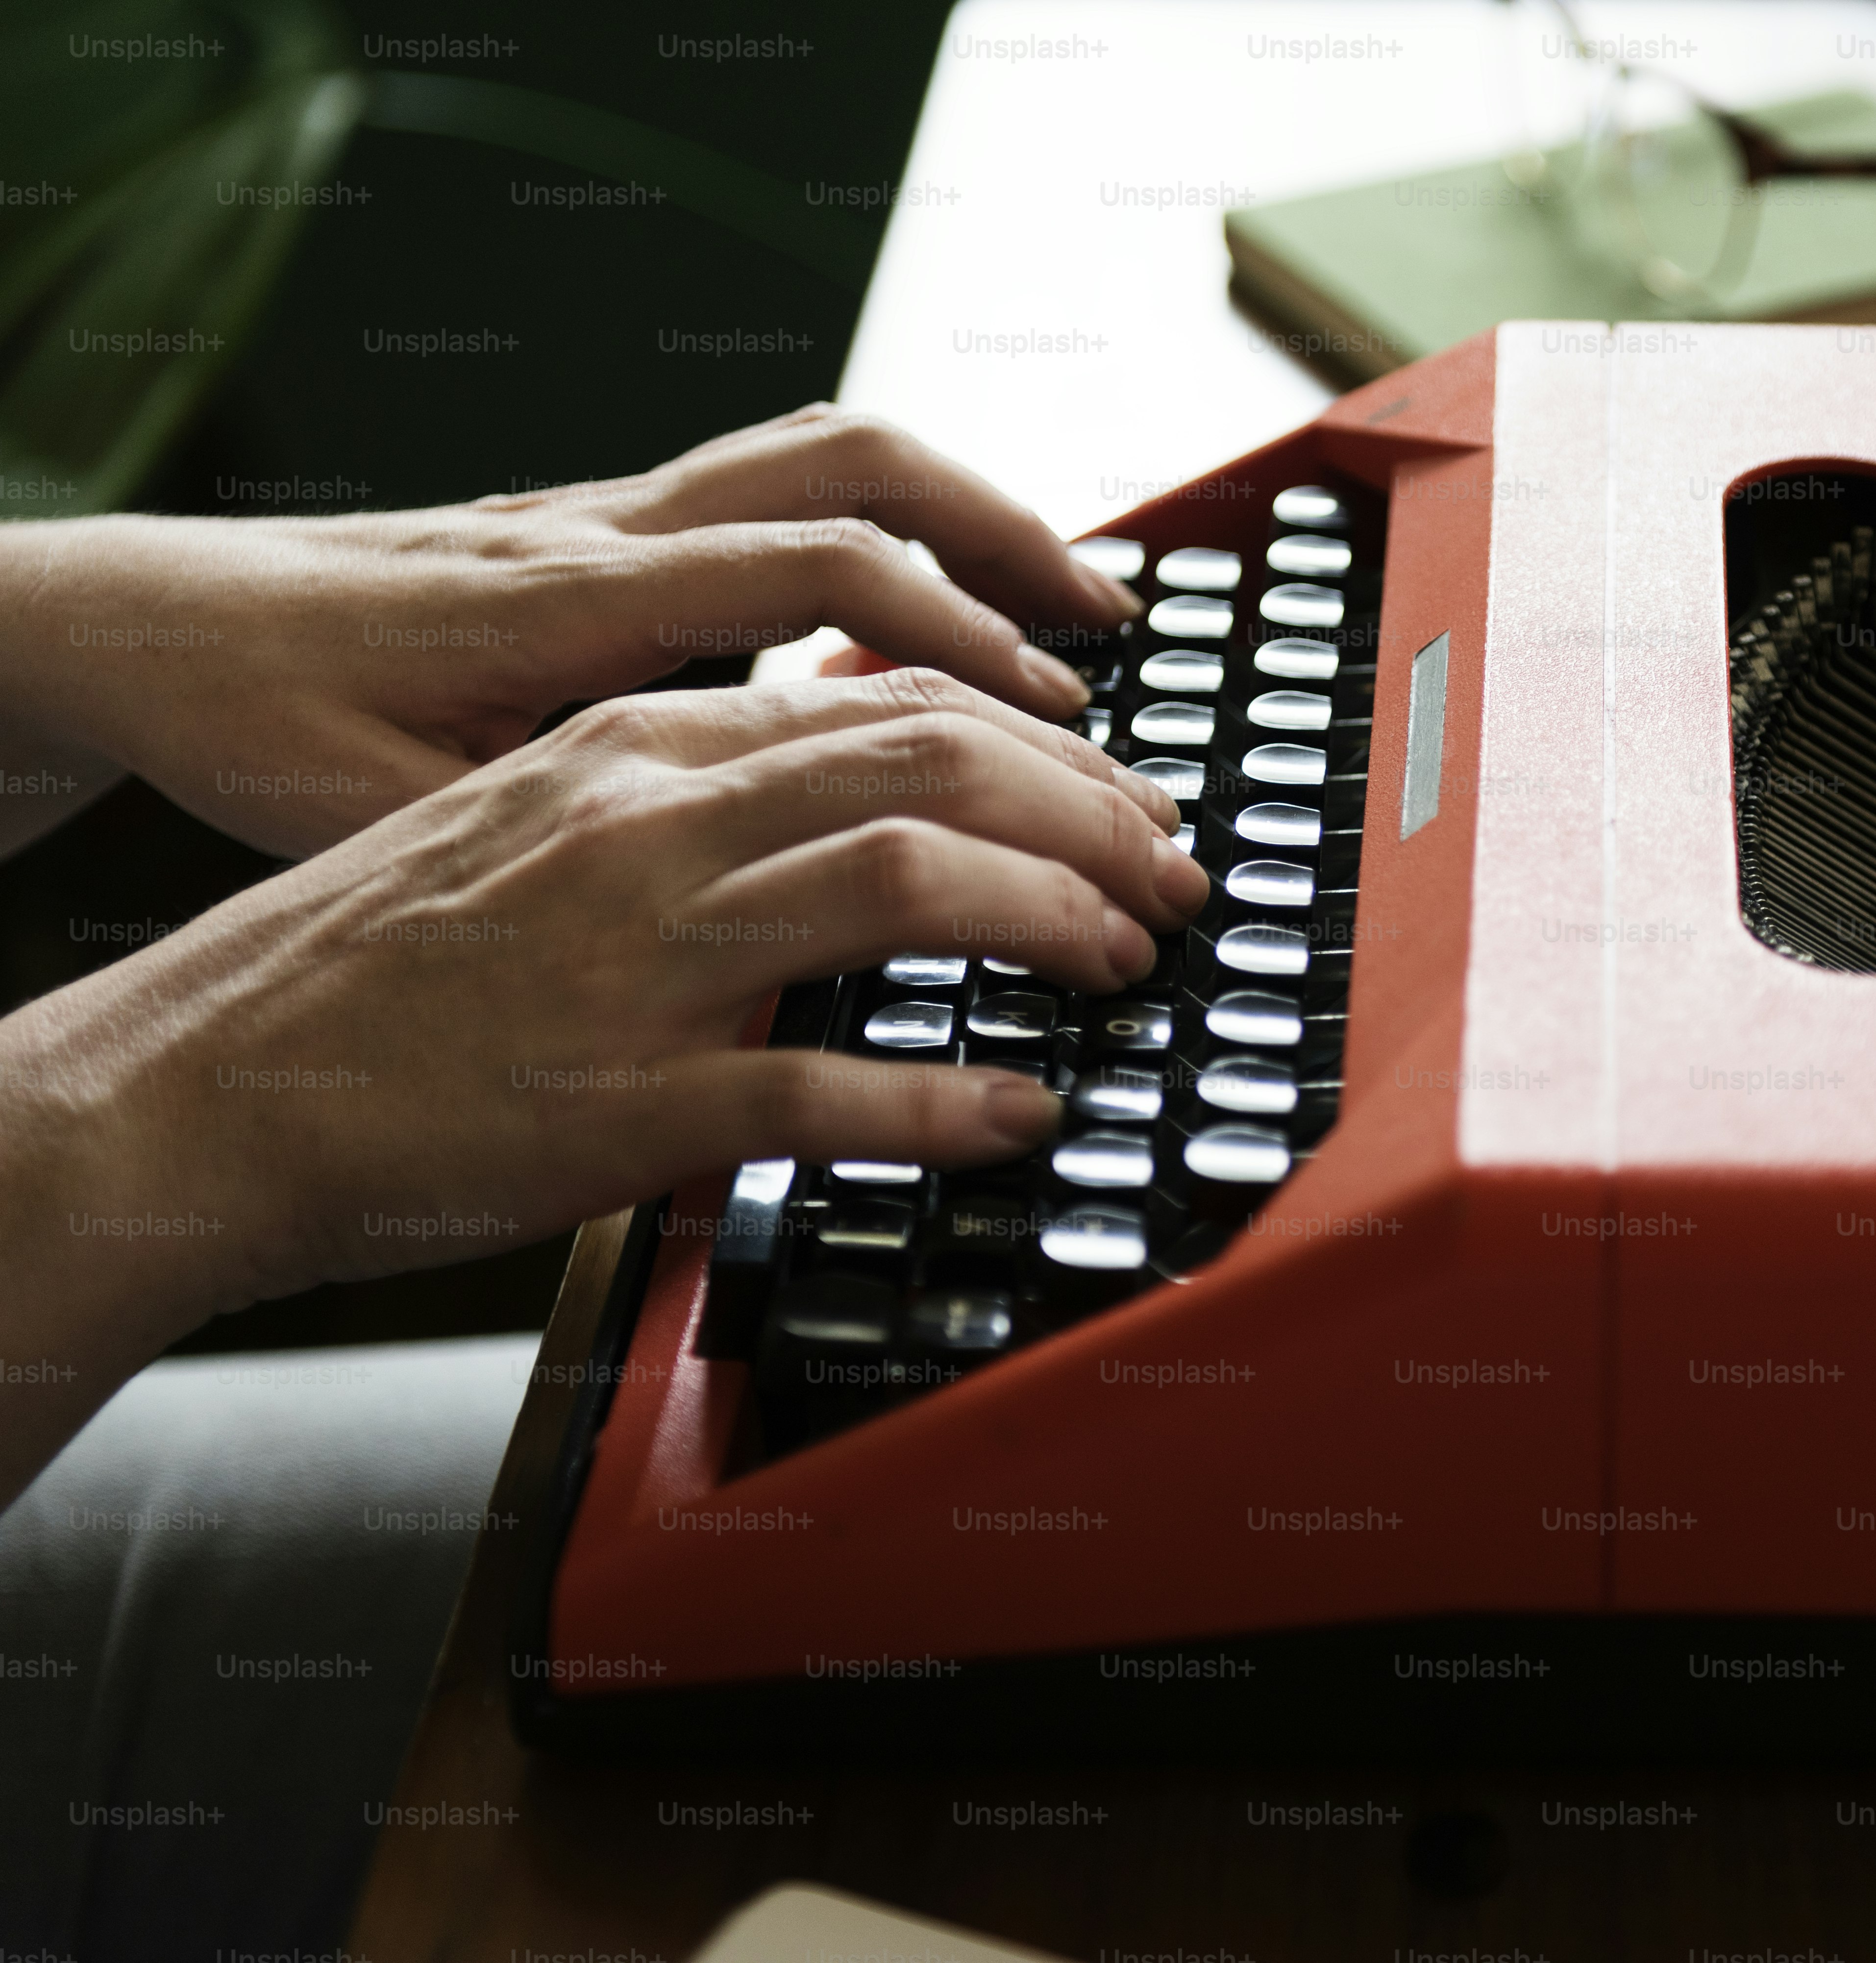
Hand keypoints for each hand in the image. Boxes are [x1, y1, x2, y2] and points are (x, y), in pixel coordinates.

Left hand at [0, 404, 1136, 857]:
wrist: (169, 628)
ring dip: (972, 524)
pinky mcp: (613, 532)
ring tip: (1076, 612)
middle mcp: (609, 533)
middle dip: (1010, 547)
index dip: (957, 642)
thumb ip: (539, 859)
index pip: (817, 571)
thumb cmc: (263, 726)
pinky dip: (896, 539)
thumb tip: (695, 944)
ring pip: (833, 456)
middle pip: (857, 470)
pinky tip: (941, 625)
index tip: (1057, 724)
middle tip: (1117, 648)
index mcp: (571, 601)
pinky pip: (786, 493)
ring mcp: (616, 517)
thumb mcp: (382, 816)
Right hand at [0, 669, 1207, 1498]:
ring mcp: (641, 960)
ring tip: (1126, 962)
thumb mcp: (547, 825)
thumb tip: (850, 802)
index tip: (1125, 799)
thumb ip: (700, 798)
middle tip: (1173, 877)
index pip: (896, 704)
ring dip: (1057, 916)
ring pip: (910, 883)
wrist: (205, 1080)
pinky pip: (828, 1091)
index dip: (1047, 751)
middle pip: (937, 763)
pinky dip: (951, 1105)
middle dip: (1094, 815)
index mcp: (641, 748)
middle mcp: (653, 823)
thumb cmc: (385, 966)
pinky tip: (1024, 1115)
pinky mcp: (622, 1101)